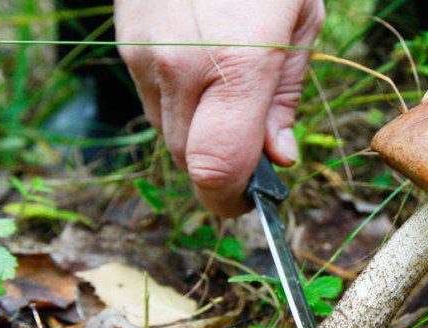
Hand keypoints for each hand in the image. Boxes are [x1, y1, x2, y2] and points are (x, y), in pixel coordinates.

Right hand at [115, 0, 323, 216]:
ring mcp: (143, 54)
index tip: (246, 205)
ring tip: (231, 99)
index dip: (229, 201)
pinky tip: (204, 73)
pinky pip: (152, 100)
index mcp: (235, 64)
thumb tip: (277, 160)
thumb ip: (284, 99)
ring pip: (166, 133)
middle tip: (252, 154)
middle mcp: (179, 66)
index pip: (214, 169)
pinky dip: (179, 106)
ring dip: (198, 137)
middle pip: (188, 160)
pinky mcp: (126, 43)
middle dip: (219, 171)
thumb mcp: (301, 23)